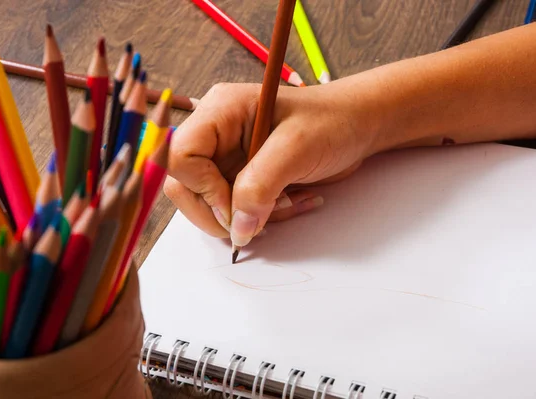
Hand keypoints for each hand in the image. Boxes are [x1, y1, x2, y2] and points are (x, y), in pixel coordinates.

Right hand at [164, 81, 377, 247]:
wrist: (356, 127)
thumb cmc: (332, 121)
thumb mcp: (297, 148)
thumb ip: (260, 186)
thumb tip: (237, 227)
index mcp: (219, 111)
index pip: (179, 155)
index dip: (200, 187)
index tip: (234, 206)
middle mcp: (215, 134)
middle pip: (184, 185)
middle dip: (218, 212)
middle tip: (255, 221)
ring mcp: (226, 158)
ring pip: (207, 204)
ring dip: (244, 218)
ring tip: (285, 205)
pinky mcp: (239, 178)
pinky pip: (233, 211)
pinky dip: (259, 218)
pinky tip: (290, 203)